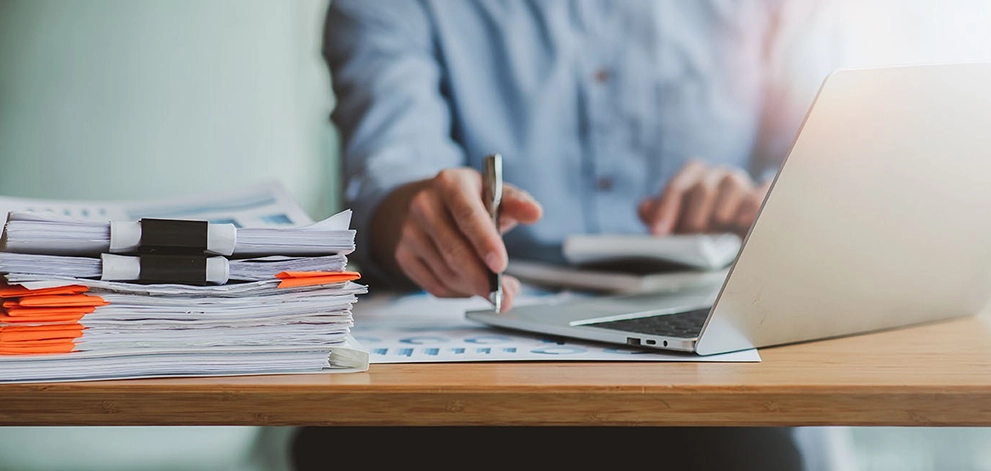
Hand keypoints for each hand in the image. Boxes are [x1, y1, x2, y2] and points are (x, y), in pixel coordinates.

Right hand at [371, 167, 542, 310]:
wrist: (426, 202)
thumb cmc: (468, 200)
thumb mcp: (492, 191)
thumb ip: (516, 203)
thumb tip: (535, 213)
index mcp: (449, 183)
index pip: (467, 215)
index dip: (485, 242)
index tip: (501, 265)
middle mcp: (424, 205)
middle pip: (454, 250)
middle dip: (482, 279)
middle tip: (506, 296)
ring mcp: (409, 232)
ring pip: (446, 272)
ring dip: (474, 288)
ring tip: (495, 289)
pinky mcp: (403, 255)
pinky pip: (435, 285)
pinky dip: (459, 292)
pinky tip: (472, 286)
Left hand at [638, 160, 769, 237]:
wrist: (745, 236)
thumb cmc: (706, 229)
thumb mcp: (679, 224)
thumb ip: (659, 215)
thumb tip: (645, 208)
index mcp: (696, 175)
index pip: (678, 186)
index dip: (666, 209)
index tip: (658, 234)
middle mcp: (719, 174)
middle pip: (703, 188)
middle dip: (693, 219)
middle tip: (690, 242)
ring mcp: (744, 182)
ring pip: (732, 185)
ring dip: (721, 215)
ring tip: (716, 238)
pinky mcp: (767, 193)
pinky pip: (759, 193)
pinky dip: (752, 206)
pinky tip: (744, 224)